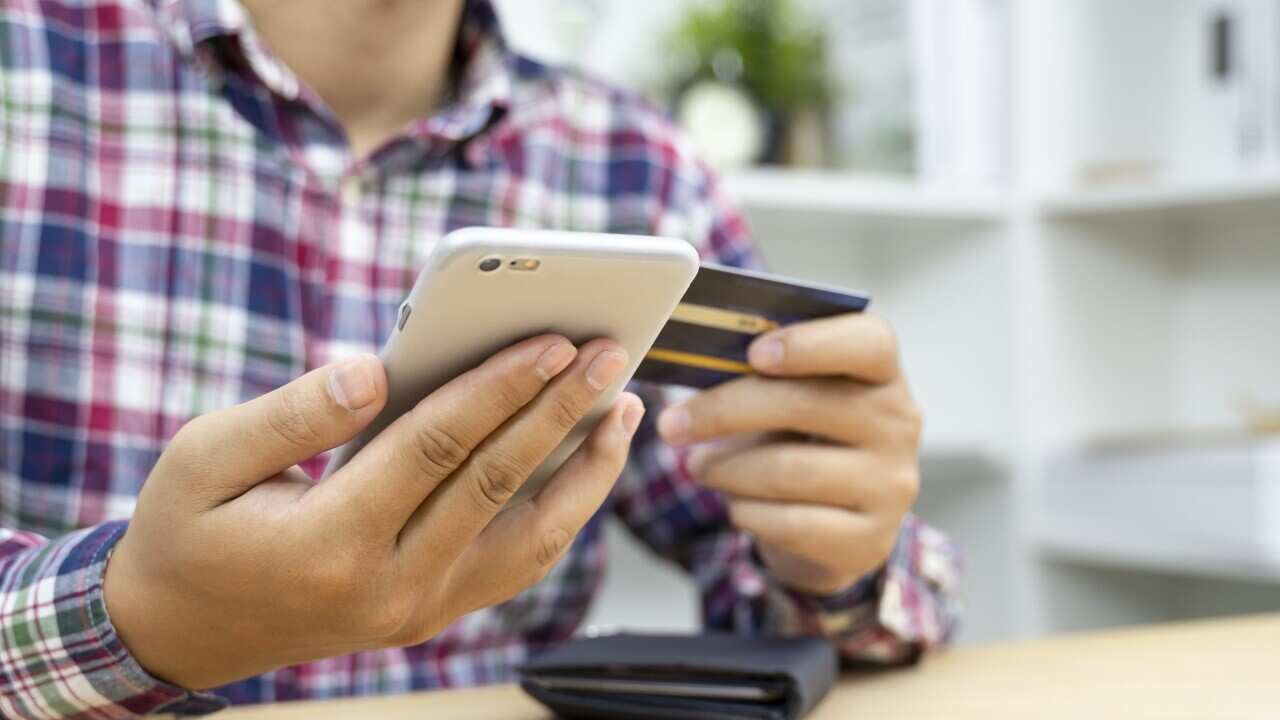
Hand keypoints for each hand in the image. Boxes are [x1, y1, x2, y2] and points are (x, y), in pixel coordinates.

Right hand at [104, 335, 642, 688]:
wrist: (182, 631)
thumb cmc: (189, 530)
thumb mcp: (205, 458)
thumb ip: (293, 413)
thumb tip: (377, 368)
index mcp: (328, 542)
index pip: (435, 449)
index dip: (497, 388)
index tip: (551, 339)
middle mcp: (388, 587)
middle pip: (496, 483)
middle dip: (558, 410)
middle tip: (610, 350)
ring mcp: (419, 608)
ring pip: (530, 537)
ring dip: (584, 468)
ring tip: (623, 407)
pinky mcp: (434, 612)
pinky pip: (519, 564)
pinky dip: (564, 512)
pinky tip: (586, 462)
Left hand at [656, 314, 920, 595]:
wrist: (834, 526)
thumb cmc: (799, 439)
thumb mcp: (789, 398)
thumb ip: (758, 373)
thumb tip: (691, 358)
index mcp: (880, 371)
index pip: (867, 342)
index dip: (810, 344)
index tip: (754, 353)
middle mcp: (898, 423)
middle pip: (806, 405)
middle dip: (725, 412)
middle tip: (672, 425)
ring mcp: (890, 484)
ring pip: (788, 470)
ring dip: (726, 469)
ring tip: (697, 467)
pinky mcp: (870, 540)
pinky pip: (790, 523)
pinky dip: (747, 512)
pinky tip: (735, 505)